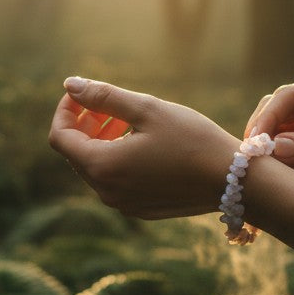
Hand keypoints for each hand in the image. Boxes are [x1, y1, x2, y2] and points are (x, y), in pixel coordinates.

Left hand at [49, 77, 237, 218]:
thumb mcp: (147, 108)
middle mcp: (107, 192)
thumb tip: (70, 85)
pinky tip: (144, 144)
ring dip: (103, 141)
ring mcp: (123, 205)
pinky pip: (115, 182)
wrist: (233, 181)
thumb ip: (104, 96)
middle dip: (86, 124)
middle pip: (77, 153)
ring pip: (96, 168)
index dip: (66, 111)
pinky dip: (118, 159)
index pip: (60, 137)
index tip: (83, 94)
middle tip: (111, 105)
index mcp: (103, 167)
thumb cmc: (192, 139)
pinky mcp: (140, 209)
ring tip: (129, 120)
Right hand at [246, 74, 293, 209]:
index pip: (289, 96)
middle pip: (276, 109)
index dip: (268, 117)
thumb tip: (273, 147)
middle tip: (247, 157)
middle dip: (260, 130)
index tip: (255, 141)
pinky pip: (281, 149)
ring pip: (274, 130)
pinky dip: (271, 161)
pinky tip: (264, 176)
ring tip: (252, 169)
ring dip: (262, 147)